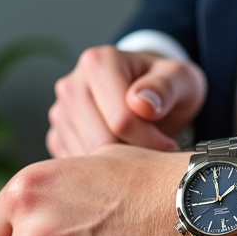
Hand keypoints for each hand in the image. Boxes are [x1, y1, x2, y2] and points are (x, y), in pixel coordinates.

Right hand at [47, 46, 206, 156]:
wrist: (148, 95)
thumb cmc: (164, 86)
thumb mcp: (179, 78)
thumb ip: (166, 87)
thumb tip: (141, 104)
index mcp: (98, 63)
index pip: (121, 120)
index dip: (150, 140)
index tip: (170, 146)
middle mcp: (71, 86)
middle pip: (100, 142)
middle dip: (134, 155)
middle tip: (157, 156)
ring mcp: (60, 113)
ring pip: (86, 159)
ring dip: (118, 166)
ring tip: (141, 156)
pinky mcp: (57, 136)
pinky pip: (76, 168)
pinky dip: (101, 173)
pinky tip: (122, 160)